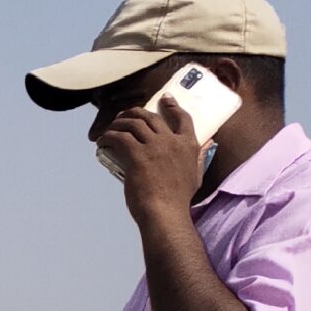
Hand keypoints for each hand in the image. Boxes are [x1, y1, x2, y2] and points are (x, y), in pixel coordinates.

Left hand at [98, 96, 207, 220]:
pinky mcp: (136, 155)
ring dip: (118, 123)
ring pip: (133, 124)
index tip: (165, 99)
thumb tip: (208, 144)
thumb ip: (199, 158)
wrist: (165, 212)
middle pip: (151, 117)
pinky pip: (119, 138)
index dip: (173, 106)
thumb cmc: (178, 199)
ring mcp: (154, 147)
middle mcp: (172, 141)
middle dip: (135, 112)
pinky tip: (102, 141)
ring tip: (110, 128)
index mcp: (189, 145)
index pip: (182, 118)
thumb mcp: (196, 175)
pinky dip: (108, 136)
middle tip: (124, 116)